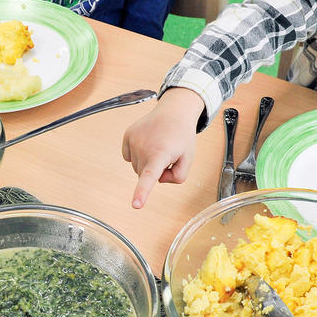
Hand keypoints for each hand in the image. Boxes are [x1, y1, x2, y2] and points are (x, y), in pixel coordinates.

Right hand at [121, 87, 203, 208]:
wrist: (174, 111)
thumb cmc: (182, 136)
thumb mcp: (188, 159)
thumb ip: (178, 177)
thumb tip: (158, 179)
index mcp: (161, 153)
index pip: (150, 177)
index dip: (142, 192)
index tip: (135, 205)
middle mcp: (144, 147)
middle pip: (144, 174)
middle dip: (155, 170)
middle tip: (167, 155)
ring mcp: (134, 140)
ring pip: (136, 166)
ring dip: (146, 162)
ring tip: (158, 147)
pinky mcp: (127, 135)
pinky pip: (128, 156)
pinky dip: (137, 155)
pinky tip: (147, 144)